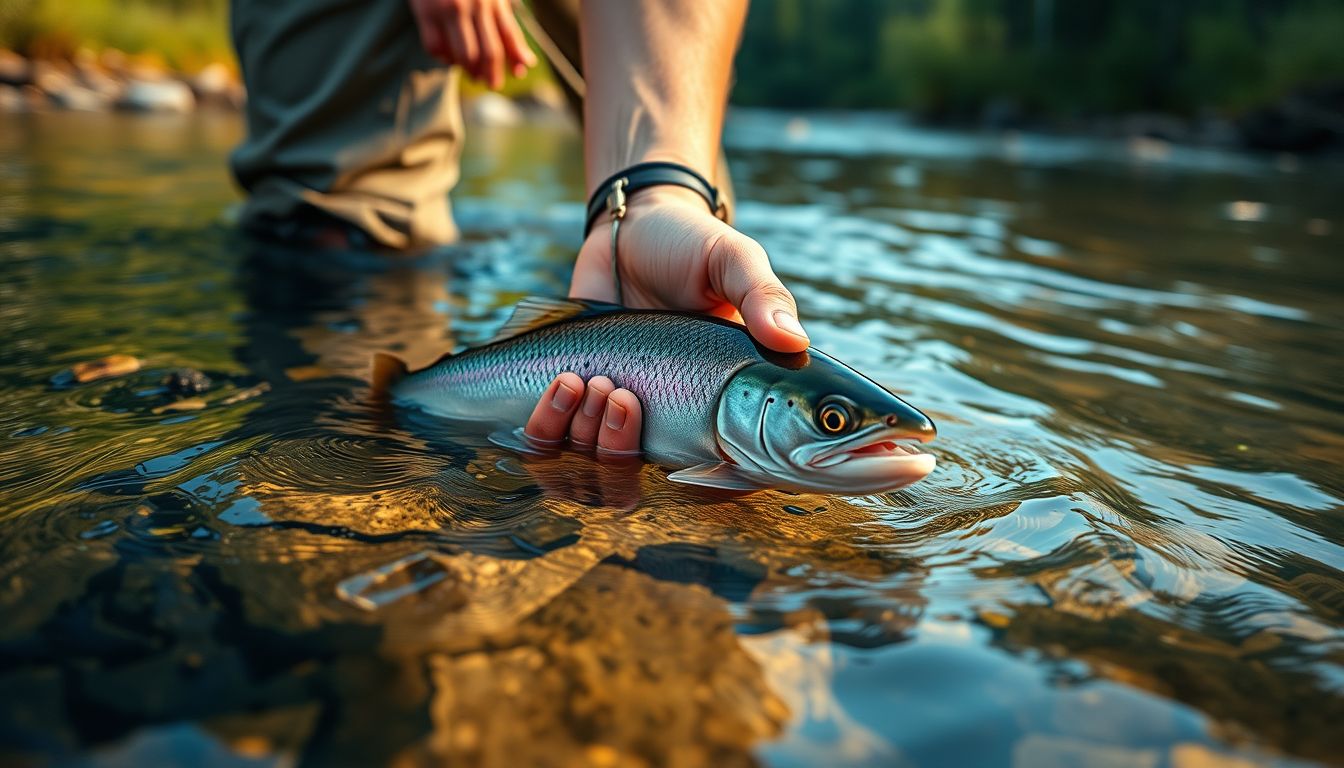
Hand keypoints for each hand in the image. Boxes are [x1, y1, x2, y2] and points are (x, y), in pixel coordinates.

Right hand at [409, 0, 537, 89]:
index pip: (509, 36)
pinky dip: (443, 58)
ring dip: (470, 70)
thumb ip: (505, 20)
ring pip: (465, 54)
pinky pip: (435, 47)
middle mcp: (475, 5)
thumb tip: (526, 61)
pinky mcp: (426, 12)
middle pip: (490, 51)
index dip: (515, 59)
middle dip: (493, 74)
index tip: (517, 74)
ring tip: (472, 75)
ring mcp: (450, 9)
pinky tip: (448, 59)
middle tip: (492, 84)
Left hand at [524, 189, 808, 454]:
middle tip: (622, 393)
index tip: (695, 453)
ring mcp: (625, 408)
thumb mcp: (733, 260)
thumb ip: (762, 297)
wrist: (627, 227)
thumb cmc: (689, 242)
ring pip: (600, 459)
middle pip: (647, 474)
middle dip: (624, 441)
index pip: (735, 466)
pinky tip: (565, 381)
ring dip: (589, 428)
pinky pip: (555, 439)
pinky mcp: (577, 397)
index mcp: (727, 396)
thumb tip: (795, 343)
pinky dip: (552, 422)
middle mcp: (678, 412)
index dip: (723, 482)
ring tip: (592, 379)